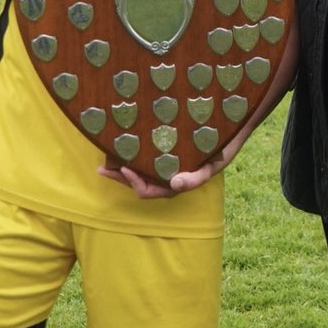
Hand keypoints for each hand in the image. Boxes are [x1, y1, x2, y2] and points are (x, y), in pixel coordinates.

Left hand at [97, 153, 231, 199]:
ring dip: (120, 168)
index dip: (133, 182)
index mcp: (172, 185)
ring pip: (136, 171)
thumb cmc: (217, 154)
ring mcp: (161, 167)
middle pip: (136, 183)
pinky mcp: (160, 155)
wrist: (224, 137)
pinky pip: (141, 159)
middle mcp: (164, 178)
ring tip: (105, 159)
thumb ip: (195, 178)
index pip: (148, 190)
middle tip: (102, 168)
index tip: (124, 168)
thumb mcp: (210, 167)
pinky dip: (130, 155)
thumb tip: (175, 185)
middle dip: (119, 177)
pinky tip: (120, 146)